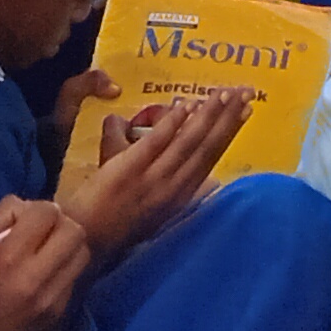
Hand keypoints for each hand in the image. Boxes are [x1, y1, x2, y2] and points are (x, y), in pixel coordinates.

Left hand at [59, 83, 251, 259]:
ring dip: (208, 116)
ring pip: (187, 143)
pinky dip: (172, 124)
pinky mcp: (130, 171)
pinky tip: (186, 106)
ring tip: (223, 93)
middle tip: (245, 91)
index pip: (211, 157)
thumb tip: (212, 179)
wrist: (83, 239)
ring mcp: (153, 179)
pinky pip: (156, 143)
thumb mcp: (159, 209)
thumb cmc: (118, 223)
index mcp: (180, 195)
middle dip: (228, 117)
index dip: (230, 132)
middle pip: (207, 147)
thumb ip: (182, 189)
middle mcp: (173, 188)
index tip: (247, 110)